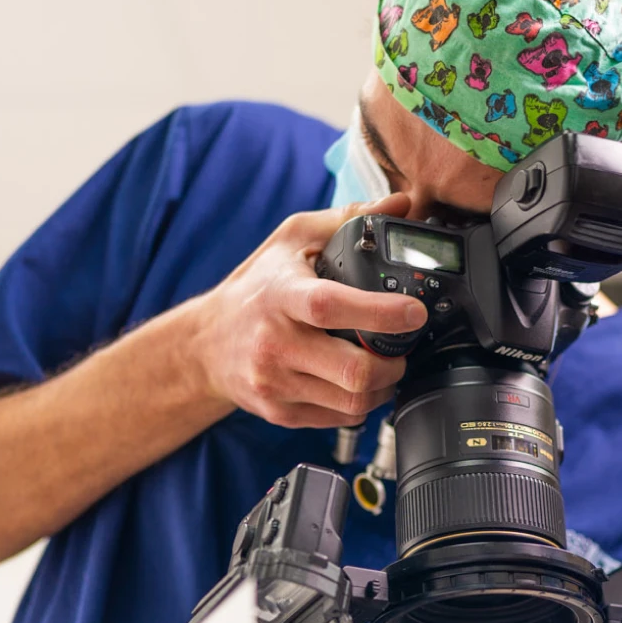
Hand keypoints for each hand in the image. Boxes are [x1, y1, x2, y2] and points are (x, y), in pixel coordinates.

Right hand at [185, 192, 428, 428]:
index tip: (414, 312)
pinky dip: (361, 403)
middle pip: (353, 371)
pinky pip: (340, 418)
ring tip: (384, 366)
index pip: (331, 308)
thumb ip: (348, 220)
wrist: (207, 343)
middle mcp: (275, 343)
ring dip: (383, 386)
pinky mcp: (280, 412)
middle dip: (394, 363)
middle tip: (403, 348)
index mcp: (281, 295)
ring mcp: (276, 383)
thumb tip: (401, 204)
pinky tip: (356, 382)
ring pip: (353, 401)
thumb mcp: (293, 241)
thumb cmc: (256, 287)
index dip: (380, 313)